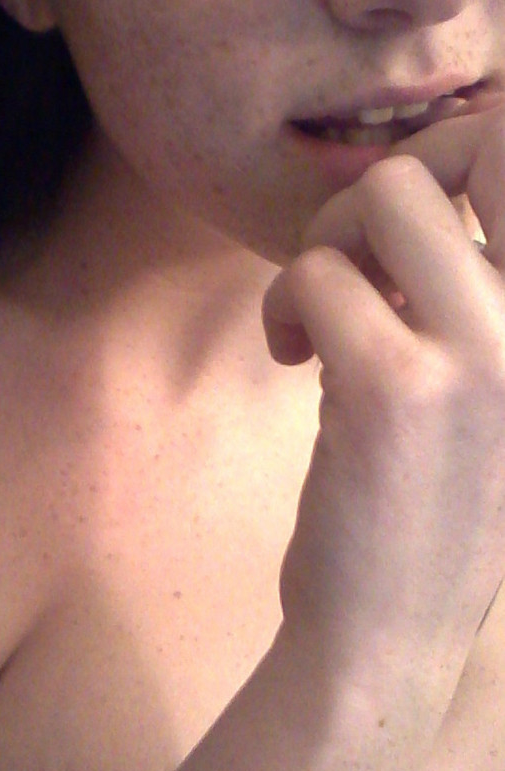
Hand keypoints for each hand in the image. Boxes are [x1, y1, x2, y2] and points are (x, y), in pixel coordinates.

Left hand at [262, 106, 504, 687]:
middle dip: (399, 175)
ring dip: (328, 240)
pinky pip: (316, 274)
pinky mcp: (393, 386)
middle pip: (486, 137)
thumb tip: (408, 190)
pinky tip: (293, 357)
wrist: (391, 633)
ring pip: (386, 193)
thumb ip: (470, 295)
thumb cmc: (433, 508)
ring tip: (316, 313)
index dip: (467, 148)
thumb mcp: (490, 391)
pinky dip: (286, 305)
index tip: (410, 220)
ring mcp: (484, 352)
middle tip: (362, 247)